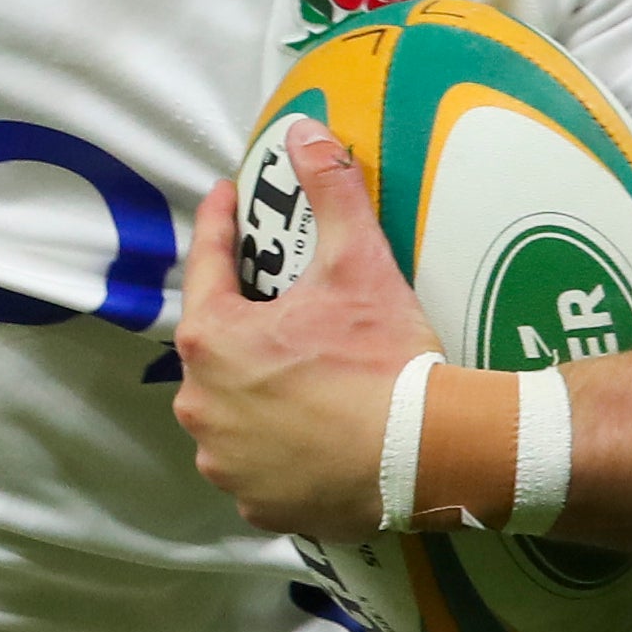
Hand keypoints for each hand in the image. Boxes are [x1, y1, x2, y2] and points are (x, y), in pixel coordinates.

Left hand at [172, 128, 429, 537]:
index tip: (230, 199)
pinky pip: (255, 463)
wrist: (430, 456)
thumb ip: (330, 192)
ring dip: (254, 390)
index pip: (207, 266)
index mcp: (212, 340)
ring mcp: (224, 458)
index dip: (221, 226)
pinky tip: (305, 433)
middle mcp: (201, 403)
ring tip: (298, 374)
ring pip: (231, 409)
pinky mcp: (254, 501)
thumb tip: (306, 131)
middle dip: (245, 321)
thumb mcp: (358, 265)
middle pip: (217, 345)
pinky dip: (274, 446)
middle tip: (284, 305)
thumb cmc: (386, 360)